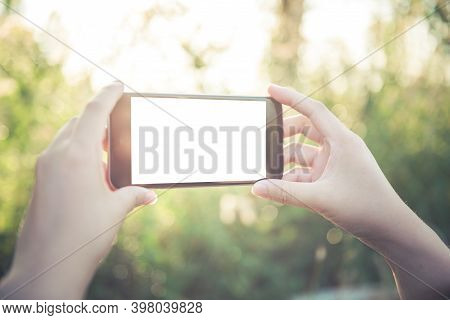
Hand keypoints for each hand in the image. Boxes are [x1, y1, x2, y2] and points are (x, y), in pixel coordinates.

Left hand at [0, 82, 156, 298]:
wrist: (47, 265)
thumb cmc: (83, 235)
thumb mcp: (115, 211)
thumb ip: (134, 195)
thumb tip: (149, 194)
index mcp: (78, 155)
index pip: (93, 112)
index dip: (107, 95)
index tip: (118, 85)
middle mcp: (57, 155)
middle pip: (78, 122)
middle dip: (99, 119)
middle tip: (119, 125)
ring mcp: (44, 168)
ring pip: (68, 137)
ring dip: (88, 137)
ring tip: (109, 150)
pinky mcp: (40, 181)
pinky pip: (60, 154)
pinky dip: (77, 153)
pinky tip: (93, 172)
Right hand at [252, 84, 449, 298]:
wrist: (388, 228)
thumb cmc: (363, 207)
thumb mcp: (319, 198)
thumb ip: (284, 192)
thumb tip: (256, 188)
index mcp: (342, 141)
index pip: (313, 110)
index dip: (291, 97)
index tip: (270, 90)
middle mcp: (338, 147)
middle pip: (305, 129)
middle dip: (283, 135)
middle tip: (264, 141)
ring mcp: (335, 162)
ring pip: (304, 152)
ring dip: (286, 161)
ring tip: (267, 171)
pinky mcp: (332, 177)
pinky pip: (307, 171)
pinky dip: (292, 177)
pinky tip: (278, 188)